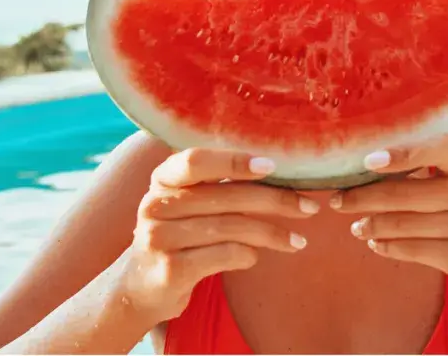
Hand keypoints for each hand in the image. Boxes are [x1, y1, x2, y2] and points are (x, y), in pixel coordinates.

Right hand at [112, 148, 319, 324]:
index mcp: (163, 179)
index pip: (197, 161)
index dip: (234, 161)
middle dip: (274, 200)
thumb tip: (279, 174)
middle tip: (308, 207)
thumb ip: (216, 186)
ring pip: (230, 228)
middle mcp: (156, 204)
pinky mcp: (170, 269)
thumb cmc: (177, 236)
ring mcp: (160, 238)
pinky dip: (248, 254)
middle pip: (226, 196)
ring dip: (272, 233)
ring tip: (298, 240)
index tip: (272, 166)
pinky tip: (257, 257)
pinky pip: (224, 255)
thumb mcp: (185, 204)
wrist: (139, 286)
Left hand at [330, 134, 447, 308]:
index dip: (406, 152)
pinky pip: (417, 250)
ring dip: (373, 225)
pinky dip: (389, 247)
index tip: (368, 161)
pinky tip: (375, 244)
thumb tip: (362, 170)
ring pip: (408, 224)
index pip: (443, 147)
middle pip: (411, 192)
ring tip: (355, 227)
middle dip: (366, 197)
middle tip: (338, 200)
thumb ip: (425, 177)